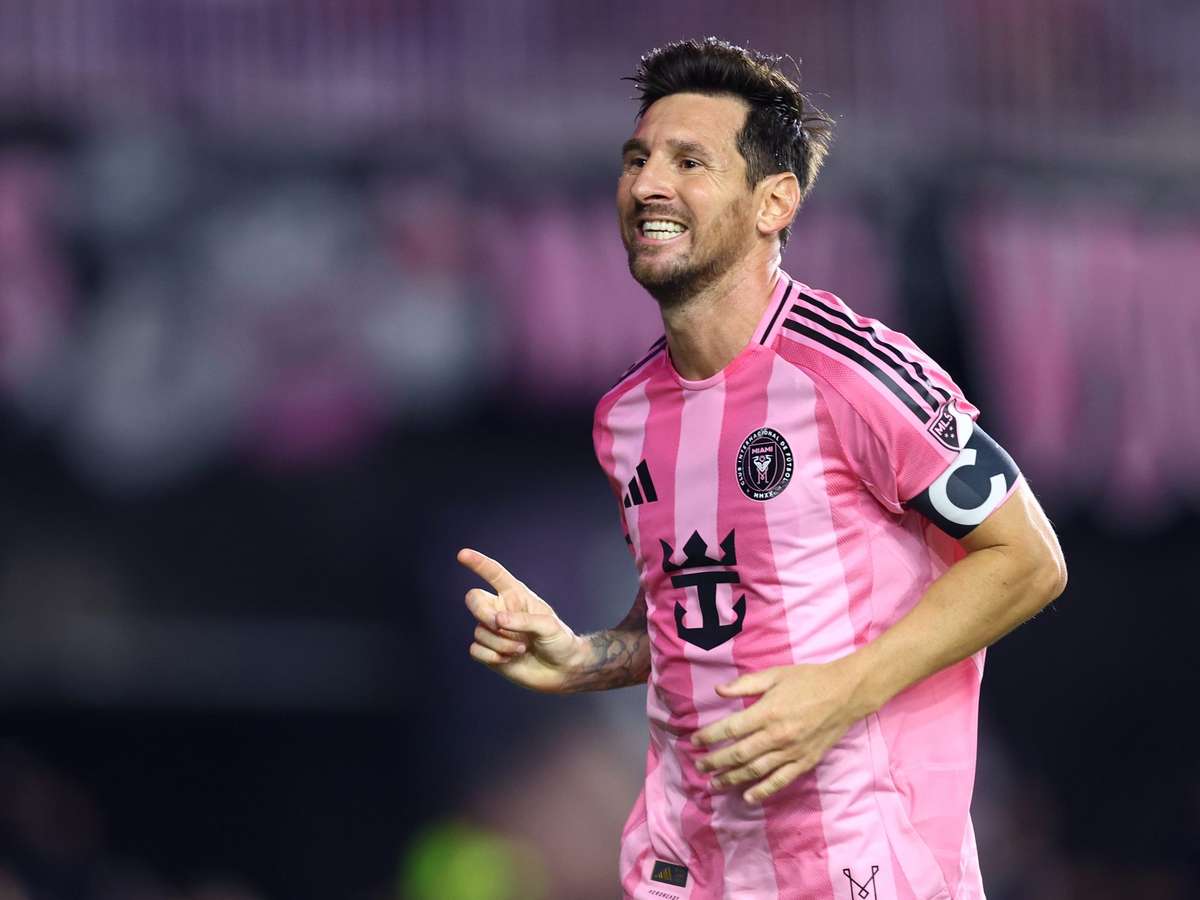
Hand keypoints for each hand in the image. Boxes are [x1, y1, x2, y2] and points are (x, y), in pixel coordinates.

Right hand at [458, 548, 582, 692]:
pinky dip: (491, 656)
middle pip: (474, 600)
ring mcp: (494, 631)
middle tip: (499, 625)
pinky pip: (475, 650)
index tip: (462, 554)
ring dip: (499, 643)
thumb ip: (523, 621)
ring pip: (479, 630)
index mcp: (516, 596)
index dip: (478, 564)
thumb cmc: (559, 641)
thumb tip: (497, 620)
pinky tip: (507, 659)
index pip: (494, 574)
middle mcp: (502, 610)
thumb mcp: (548, 626)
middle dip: (483, 613)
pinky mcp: (489, 652)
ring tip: (521, 649)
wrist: (562, 670)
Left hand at [691, 659, 870, 804]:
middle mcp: (777, 736)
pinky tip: (747, 797)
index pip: (730, 729)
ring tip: (714, 784)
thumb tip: (718, 691)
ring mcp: (791, 752)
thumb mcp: (775, 675)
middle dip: (714, 763)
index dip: (709, 737)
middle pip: (738, 754)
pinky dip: (762, 791)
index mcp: (767, 712)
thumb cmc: (808, 680)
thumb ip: (745, 684)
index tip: (694, 742)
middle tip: (699, 767)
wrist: (845, 693)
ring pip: (755, 771)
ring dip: (731, 779)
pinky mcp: (805, 762)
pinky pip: (780, 781)